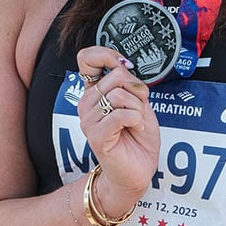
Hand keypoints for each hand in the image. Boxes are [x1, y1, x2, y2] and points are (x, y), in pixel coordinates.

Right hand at [76, 46, 160, 213]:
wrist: (137, 170)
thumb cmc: (137, 138)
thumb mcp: (138, 102)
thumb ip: (129, 83)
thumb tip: (123, 65)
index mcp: (95, 92)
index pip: (87, 58)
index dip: (108, 55)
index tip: (125, 67)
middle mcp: (86, 103)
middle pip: (117, 76)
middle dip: (138, 92)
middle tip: (138, 111)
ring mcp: (88, 119)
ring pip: (120, 95)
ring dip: (138, 109)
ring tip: (136, 123)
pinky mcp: (96, 135)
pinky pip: (121, 114)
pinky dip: (136, 120)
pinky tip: (135, 129)